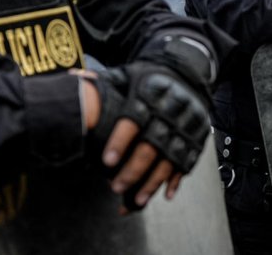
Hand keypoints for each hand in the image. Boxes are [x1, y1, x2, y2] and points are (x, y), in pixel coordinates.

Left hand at [79, 63, 210, 210]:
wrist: (187, 72)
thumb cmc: (149, 79)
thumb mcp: (128, 75)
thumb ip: (104, 82)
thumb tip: (73, 79)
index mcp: (150, 93)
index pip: (134, 119)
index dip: (120, 140)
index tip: (106, 161)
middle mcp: (171, 109)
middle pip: (152, 144)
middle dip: (134, 169)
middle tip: (116, 187)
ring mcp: (187, 125)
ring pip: (171, 158)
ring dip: (154, 182)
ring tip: (136, 200)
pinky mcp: (198, 136)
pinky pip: (189, 161)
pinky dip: (177, 180)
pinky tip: (166, 195)